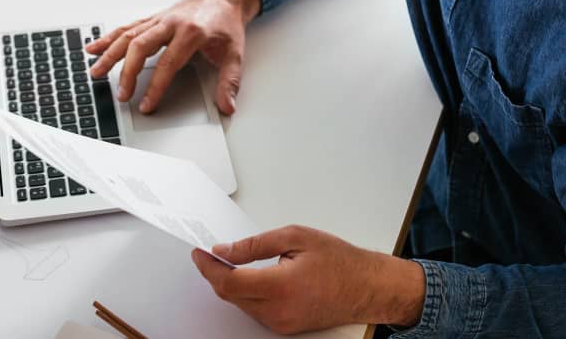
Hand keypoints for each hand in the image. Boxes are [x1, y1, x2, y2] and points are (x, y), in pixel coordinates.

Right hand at [86, 0, 260, 114]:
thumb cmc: (227, 24)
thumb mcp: (235, 54)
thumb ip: (229, 82)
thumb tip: (227, 106)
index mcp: (191, 32)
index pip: (168, 63)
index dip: (155, 87)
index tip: (146, 104)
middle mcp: (171, 23)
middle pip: (140, 47)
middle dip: (127, 73)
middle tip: (122, 94)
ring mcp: (160, 19)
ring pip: (129, 36)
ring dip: (109, 54)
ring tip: (95, 72)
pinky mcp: (154, 18)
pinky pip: (128, 28)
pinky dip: (109, 38)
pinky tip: (94, 47)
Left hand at [191, 225, 425, 333]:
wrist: (365, 287)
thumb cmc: (338, 260)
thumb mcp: (296, 237)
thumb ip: (255, 244)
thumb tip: (225, 250)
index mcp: (280, 286)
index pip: (229, 282)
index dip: (208, 268)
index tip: (199, 254)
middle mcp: (277, 311)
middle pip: (230, 296)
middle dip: (216, 274)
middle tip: (212, 254)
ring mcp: (280, 323)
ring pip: (240, 305)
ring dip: (231, 285)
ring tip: (231, 262)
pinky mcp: (284, 328)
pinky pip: (254, 311)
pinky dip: (246, 294)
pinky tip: (250, 277)